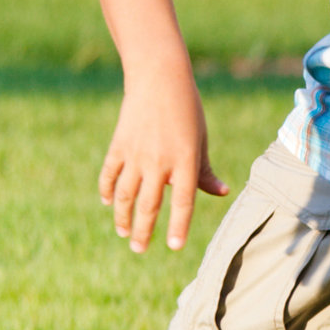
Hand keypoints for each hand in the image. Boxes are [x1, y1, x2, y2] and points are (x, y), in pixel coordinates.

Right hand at [98, 68, 226, 252]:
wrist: (159, 80)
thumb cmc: (188, 112)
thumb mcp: (201, 140)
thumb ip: (205, 171)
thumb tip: (222, 193)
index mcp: (186, 161)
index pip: (183, 202)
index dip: (178, 226)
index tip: (173, 246)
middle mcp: (160, 162)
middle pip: (149, 205)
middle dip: (143, 231)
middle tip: (140, 249)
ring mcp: (136, 154)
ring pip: (124, 195)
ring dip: (122, 217)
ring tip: (124, 233)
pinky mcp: (119, 145)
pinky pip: (110, 174)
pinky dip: (107, 191)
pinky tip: (108, 203)